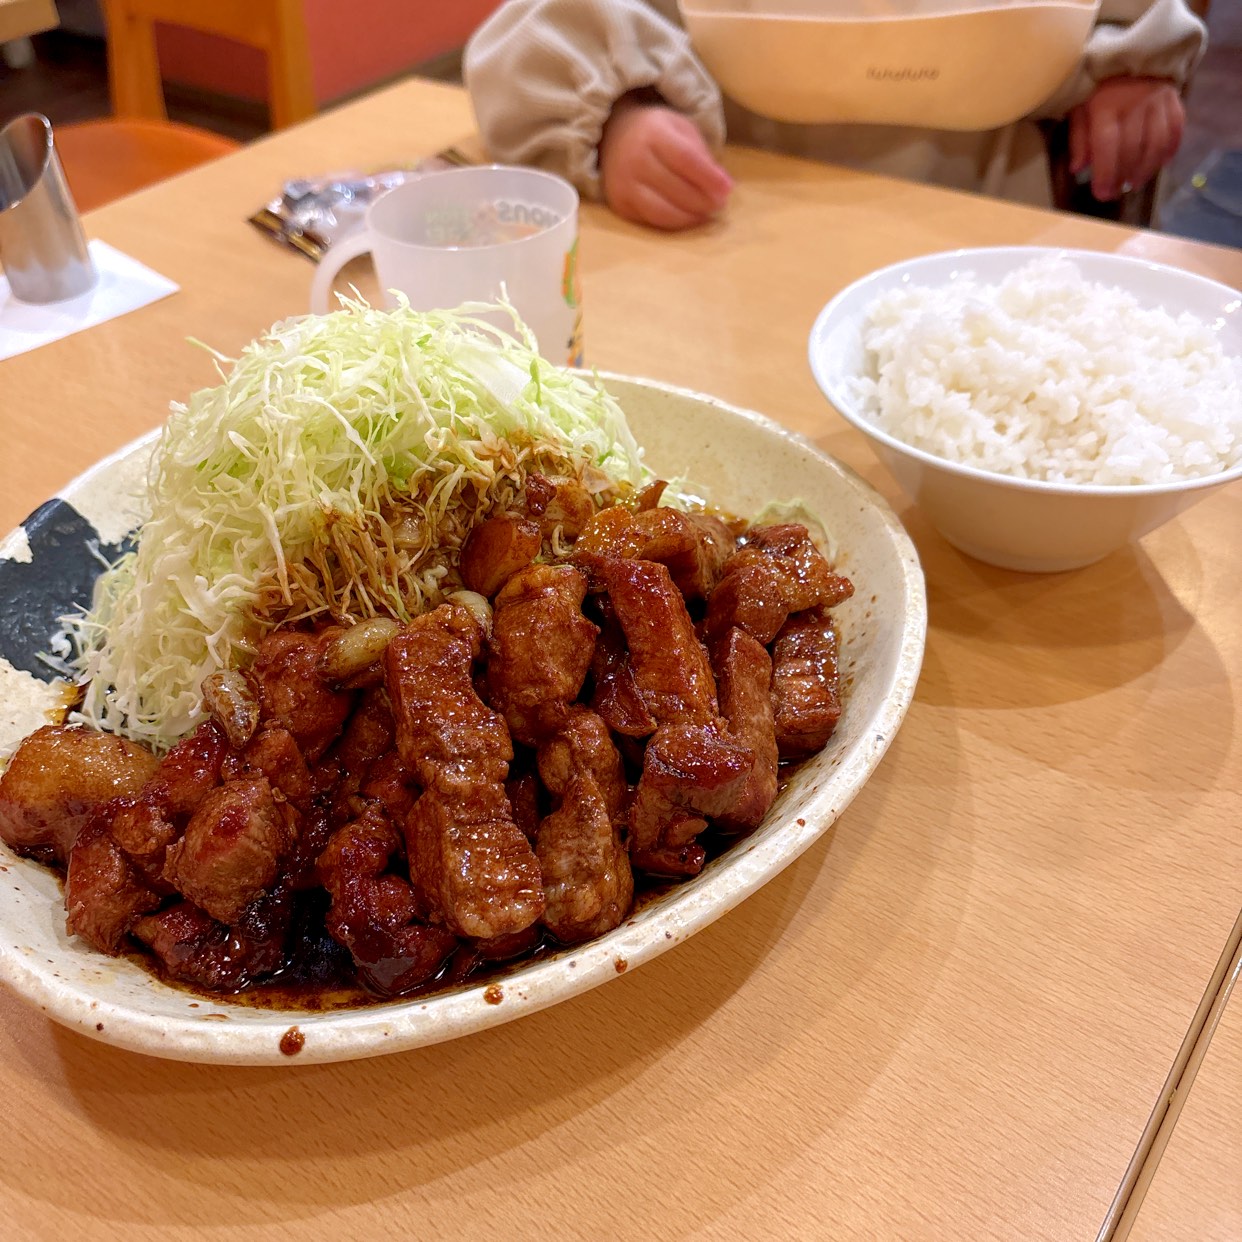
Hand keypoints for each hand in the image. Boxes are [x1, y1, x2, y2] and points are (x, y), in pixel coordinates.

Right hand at [599, 97, 732, 229]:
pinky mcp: (620, 204)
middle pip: (675, 188)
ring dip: (690, 217)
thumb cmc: (657, 133)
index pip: (685, 158)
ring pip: (662, 210)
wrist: (614, 137)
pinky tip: (688, 218)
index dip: (708, 177)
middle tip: (720, 205)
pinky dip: (674, 223)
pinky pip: (651, 220)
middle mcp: (635, 159)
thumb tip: (722, 187)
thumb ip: (701, 154)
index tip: (727, 189)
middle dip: (702, 200)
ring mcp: (624, 184)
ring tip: (706, 214)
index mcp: (654, 133)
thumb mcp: (681, 129)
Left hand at [1069, 76, 1184, 201]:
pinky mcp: (1173, 97)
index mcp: (1106, 105)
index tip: (1102, 194)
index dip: (1105, 173)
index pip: (1107, 145)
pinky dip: (1170, 149)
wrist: (1129, 47)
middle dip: (1123, 176)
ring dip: (1147, 168)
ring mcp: (1157, 100)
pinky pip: (1176, 128)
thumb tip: (1078, 169)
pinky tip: (1161, 163)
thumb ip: (1079, 137)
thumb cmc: (1097, 84)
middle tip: (1116, 192)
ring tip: (1136, 182)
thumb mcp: (1079, 105)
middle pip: (1132, 148)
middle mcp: (1134, 103)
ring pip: (1156, 142)